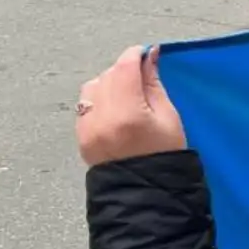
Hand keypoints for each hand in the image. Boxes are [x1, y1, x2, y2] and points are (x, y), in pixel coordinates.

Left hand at [76, 46, 185, 166]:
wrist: (145, 195)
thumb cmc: (164, 157)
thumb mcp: (168, 118)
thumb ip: (153, 84)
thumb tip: (148, 56)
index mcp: (128, 114)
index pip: (125, 68)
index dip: (135, 55)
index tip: (145, 53)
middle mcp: (102, 119)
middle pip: (108, 75)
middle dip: (124, 71)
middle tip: (141, 78)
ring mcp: (87, 129)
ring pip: (92, 87)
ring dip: (108, 83)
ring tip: (126, 95)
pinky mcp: (80, 137)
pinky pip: (85, 105)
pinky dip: (98, 100)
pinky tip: (114, 109)